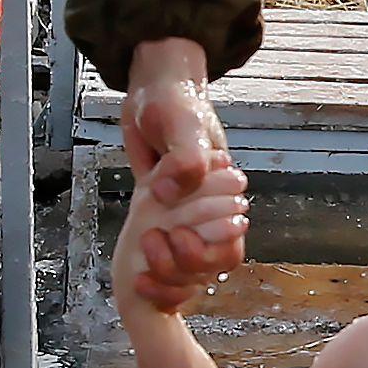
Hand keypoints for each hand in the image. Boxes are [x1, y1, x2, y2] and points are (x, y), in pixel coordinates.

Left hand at [118, 35, 246, 310]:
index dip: (207, 255)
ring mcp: (184, 216)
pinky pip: (163, 257)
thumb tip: (168, 194)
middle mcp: (210, 211)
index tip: (179, 240)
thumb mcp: (182, 125)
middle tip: (153, 245)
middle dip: (181, 268)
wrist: (150, 93)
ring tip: (141, 257)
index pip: (229, 245)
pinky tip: (137, 274)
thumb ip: (185, 161)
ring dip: (165, 273)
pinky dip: (154, 271)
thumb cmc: (174, 103)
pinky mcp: (160, 217)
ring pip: (185, 269)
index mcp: (225, 195)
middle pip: (208, 266)